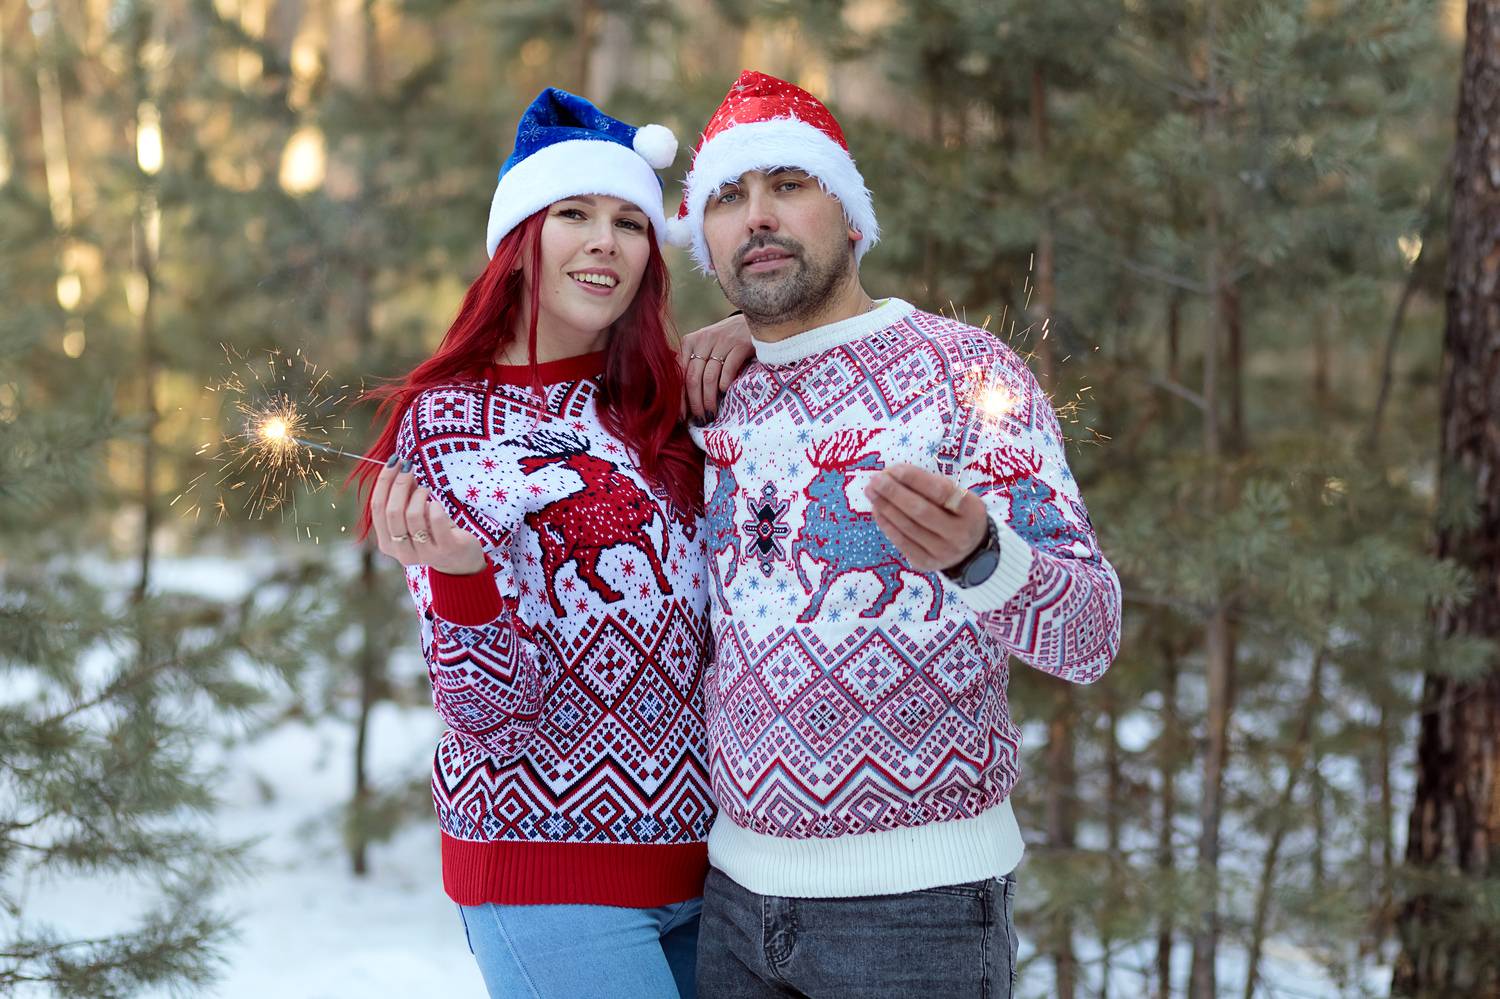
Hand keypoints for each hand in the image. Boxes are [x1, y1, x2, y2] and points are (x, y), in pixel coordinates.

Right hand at [370, 458, 486, 574]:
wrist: (460, 558)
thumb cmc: (433, 531)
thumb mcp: (414, 513)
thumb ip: (405, 495)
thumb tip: (400, 467)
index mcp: (387, 543)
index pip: (377, 508)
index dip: (384, 481)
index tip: (393, 461)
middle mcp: (402, 552)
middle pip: (392, 511)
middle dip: (400, 483)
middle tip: (410, 466)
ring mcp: (424, 553)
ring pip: (412, 515)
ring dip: (419, 494)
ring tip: (426, 490)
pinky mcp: (446, 549)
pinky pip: (436, 520)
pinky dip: (436, 506)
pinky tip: (438, 504)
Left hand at [678, 312, 753, 420]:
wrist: (753, 321)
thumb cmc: (725, 340)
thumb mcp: (705, 346)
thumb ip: (692, 364)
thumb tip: (683, 398)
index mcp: (690, 342)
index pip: (680, 373)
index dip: (680, 397)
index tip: (682, 416)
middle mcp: (703, 340)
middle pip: (693, 377)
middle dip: (695, 402)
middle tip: (700, 418)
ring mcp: (722, 341)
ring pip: (709, 377)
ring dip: (709, 399)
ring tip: (711, 413)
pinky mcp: (740, 344)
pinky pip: (728, 368)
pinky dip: (724, 383)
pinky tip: (724, 393)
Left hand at [865, 463, 987, 571]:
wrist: (971, 550)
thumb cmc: (958, 513)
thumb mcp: (957, 495)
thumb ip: (930, 484)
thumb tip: (893, 474)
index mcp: (971, 510)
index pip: (941, 491)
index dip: (915, 479)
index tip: (894, 469)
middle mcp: (959, 534)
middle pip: (921, 511)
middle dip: (894, 493)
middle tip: (876, 479)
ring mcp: (943, 552)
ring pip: (908, 528)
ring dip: (885, 507)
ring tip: (871, 491)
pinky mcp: (926, 563)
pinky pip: (901, 542)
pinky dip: (886, 524)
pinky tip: (876, 510)